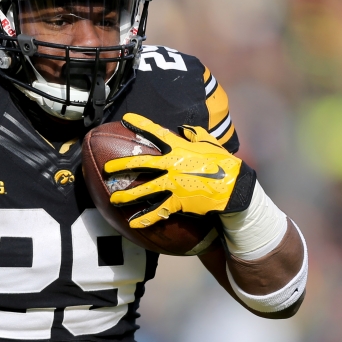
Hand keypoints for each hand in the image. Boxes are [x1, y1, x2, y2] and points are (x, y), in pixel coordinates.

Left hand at [105, 113, 243, 227]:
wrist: (234, 186)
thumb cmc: (223, 162)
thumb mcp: (210, 143)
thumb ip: (195, 134)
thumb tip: (185, 129)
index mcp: (180, 148)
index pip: (157, 132)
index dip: (141, 124)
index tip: (126, 119)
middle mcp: (172, 165)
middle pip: (141, 163)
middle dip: (122, 165)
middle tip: (108, 168)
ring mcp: (174, 184)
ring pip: (145, 190)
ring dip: (127, 196)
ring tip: (113, 200)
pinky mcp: (178, 201)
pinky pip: (158, 211)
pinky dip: (145, 218)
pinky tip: (133, 223)